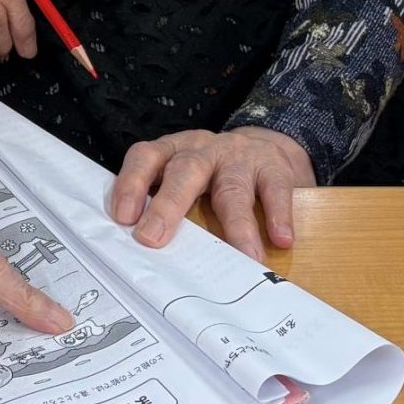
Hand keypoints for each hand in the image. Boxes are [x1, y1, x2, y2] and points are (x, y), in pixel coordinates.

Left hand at [108, 126, 315, 261]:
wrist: (266, 147)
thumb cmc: (213, 176)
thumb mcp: (185, 181)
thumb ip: (165, 206)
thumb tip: (143, 255)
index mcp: (173, 152)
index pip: (146, 158)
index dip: (131, 183)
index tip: (123, 217)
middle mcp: (203, 150)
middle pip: (184, 171)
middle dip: (168, 205)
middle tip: (154, 238)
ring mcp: (239, 157)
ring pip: (232, 187)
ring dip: (236, 225)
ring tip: (243, 257)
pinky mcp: (273, 165)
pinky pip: (275, 188)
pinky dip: (277, 214)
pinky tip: (280, 239)